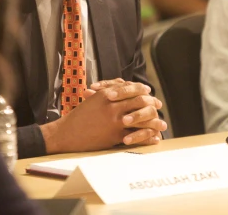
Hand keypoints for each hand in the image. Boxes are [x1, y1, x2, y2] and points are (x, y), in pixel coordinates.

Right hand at [41, 81, 165, 152]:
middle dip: (152, 104)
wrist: (66, 134)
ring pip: (141, 118)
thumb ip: (108, 93)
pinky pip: (135, 135)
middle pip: (139, 101)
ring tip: (162, 125)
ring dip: (154, 122)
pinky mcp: (114, 135)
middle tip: (159, 106)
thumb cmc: (78, 116)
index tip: (149, 93)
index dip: (142, 90)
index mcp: (107, 95)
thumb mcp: (93, 100)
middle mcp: (112, 105)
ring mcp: (114, 121)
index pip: (131, 88)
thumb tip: (123, 88)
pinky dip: (146, 137)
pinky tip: (153, 138)